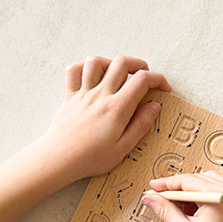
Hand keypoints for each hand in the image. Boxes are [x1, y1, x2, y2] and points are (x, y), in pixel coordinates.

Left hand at [38, 55, 170, 186]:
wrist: (59, 160)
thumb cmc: (90, 158)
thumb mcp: (123, 148)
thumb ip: (141, 124)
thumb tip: (155, 106)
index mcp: (117, 108)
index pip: (142, 80)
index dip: (157, 79)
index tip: (163, 87)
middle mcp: (100, 95)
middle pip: (121, 62)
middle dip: (139, 64)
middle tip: (144, 76)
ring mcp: (83, 93)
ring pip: (96, 61)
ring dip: (111, 62)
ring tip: (117, 74)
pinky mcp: (70, 96)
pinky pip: (73, 70)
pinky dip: (83, 67)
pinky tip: (92, 75)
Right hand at [142, 171, 222, 221]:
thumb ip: (165, 211)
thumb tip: (151, 199)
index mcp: (220, 197)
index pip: (187, 181)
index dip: (167, 183)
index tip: (153, 187)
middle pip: (198, 179)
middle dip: (178, 188)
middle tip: (160, 198)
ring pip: (208, 182)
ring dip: (191, 191)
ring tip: (178, 209)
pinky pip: (218, 190)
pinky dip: (203, 196)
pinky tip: (193, 211)